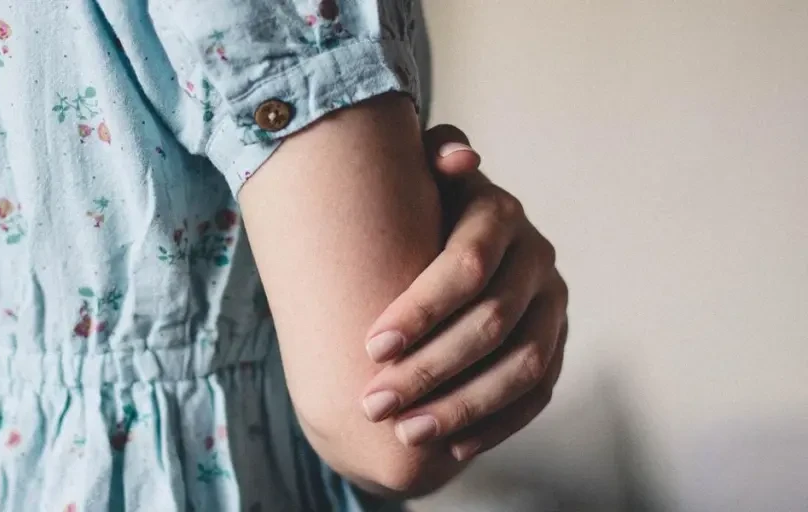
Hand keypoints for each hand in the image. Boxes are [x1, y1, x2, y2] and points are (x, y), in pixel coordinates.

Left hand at [360, 125, 568, 460]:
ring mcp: (554, 307)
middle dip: (428, 369)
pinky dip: (497, 423)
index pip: (467, 265)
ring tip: (406, 433)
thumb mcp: (416, 178)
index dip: (421, 309)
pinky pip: (537, 394)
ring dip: (461, 406)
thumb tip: (456, 157)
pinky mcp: (557, 345)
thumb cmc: (417, 212)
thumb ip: (428, 159)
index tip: (370, 346)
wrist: (449, 245)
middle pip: (490, 323)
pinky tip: (453, 447)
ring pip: (521, 366)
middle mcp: (538, 259)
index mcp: (502, 214)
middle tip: (372, 403)